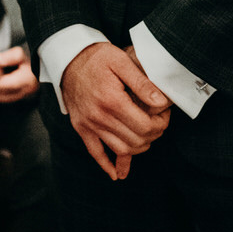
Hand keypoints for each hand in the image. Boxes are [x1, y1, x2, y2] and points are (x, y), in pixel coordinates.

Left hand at [0, 44, 36, 104]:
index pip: (5, 85)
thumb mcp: (20, 53)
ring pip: (5, 99)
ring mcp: (25, 95)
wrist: (43, 66)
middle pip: (4, 95)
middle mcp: (26, 90)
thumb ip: (7, 56)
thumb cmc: (32, 59)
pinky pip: (7, 99)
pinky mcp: (22, 96)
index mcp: (26, 79)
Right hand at [59, 42, 170, 180]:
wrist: (68, 58)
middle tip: (159, 124)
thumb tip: (161, 103)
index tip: (164, 115)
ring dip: (138, 148)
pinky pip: (95, 153)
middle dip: (153, 135)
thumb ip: (143, 84)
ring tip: (146, 136)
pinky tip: (117, 173)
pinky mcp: (81, 128)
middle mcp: (99, 116)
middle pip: (136, 140)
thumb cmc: (98, 57)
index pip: (145, 126)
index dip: (160, 124)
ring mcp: (88, 124)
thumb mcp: (122, 62)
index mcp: (112, 100)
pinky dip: (107, 165)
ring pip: (120, 149)